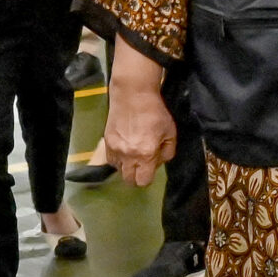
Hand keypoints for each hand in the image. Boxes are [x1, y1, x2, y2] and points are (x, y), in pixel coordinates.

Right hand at [103, 39, 175, 186]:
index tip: (151, 169)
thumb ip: (167, 152)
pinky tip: (124, 148)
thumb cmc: (155, 112)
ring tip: (133, 154)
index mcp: (146, 154)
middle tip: (142, 164)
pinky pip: (110, 159)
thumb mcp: (170, 132)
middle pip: (129, 180)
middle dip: (136, 176)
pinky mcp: (107, 142)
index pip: (143, 181)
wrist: (133, 94)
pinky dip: (117, 158)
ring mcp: (115, 149)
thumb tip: (158, 162)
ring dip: (126, 166)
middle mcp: (128, 155)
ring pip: (118, 170)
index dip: (148, 178)